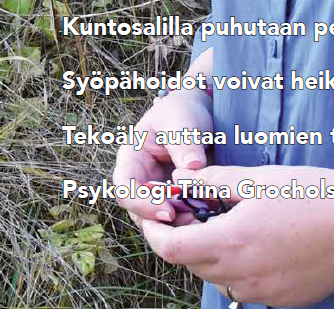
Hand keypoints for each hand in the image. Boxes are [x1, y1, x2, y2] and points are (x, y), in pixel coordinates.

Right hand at [112, 90, 214, 225]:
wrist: (198, 113)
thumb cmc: (184, 112)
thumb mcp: (183, 120)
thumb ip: (184, 142)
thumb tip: (193, 166)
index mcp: (131, 158)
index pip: (125, 188)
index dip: (142, 204)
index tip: (168, 212)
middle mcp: (138, 180)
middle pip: (140, 211)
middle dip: (163, 220)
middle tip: (191, 222)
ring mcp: (155, 191)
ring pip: (157, 220)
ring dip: (177, 224)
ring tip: (202, 220)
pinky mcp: (172, 199)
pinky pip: (176, 217)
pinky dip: (189, 220)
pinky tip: (207, 217)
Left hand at [141, 164, 333, 306]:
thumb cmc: (314, 193)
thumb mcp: (260, 179)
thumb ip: (214, 180)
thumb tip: (180, 177)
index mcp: (232, 240)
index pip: (170, 249)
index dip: (156, 232)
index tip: (160, 215)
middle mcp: (242, 274)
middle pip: (193, 264)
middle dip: (187, 239)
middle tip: (200, 211)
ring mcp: (262, 293)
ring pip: (220, 278)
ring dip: (214, 255)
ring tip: (235, 224)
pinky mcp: (282, 302)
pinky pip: (248, 288)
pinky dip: (243, 268)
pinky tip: (265, 241)